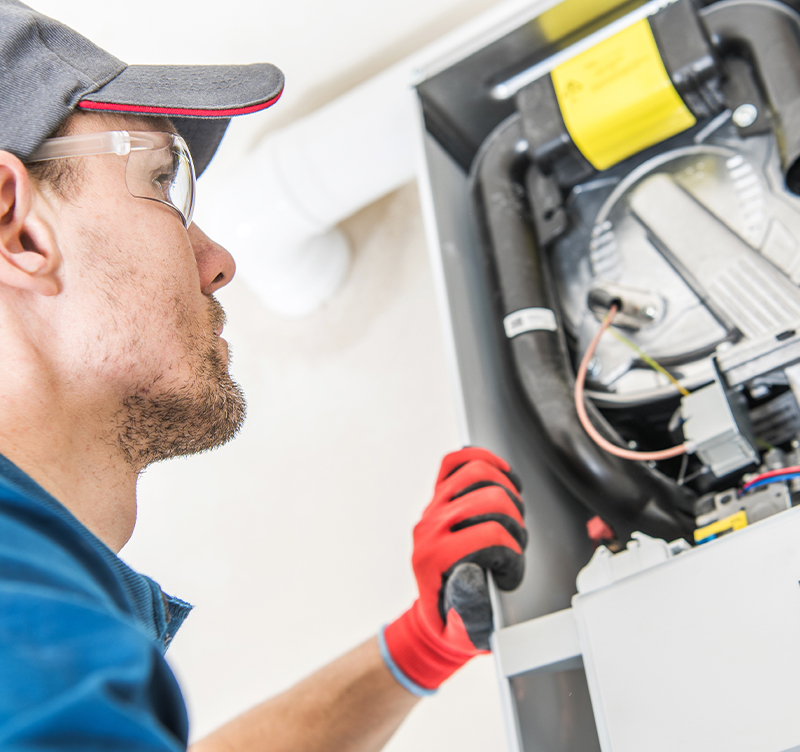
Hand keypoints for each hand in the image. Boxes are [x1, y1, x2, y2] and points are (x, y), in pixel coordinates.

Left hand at [381, 447, 526, 693]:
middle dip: (515, 523)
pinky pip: (457, 462)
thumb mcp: (466, 630)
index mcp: (433, 559)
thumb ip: (470, 607)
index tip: (508, 576)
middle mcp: (429, 527)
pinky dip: (483, 460)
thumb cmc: (455, 622)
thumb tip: (472, 571)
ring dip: (507, 493)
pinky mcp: (439, 495)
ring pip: (478, 473)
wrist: (436, 614)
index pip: (490, 536)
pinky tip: (502, 477)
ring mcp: (433, 507)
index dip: (512, 557)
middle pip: (491, 499)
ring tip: (511, 518)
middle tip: (513, 547)